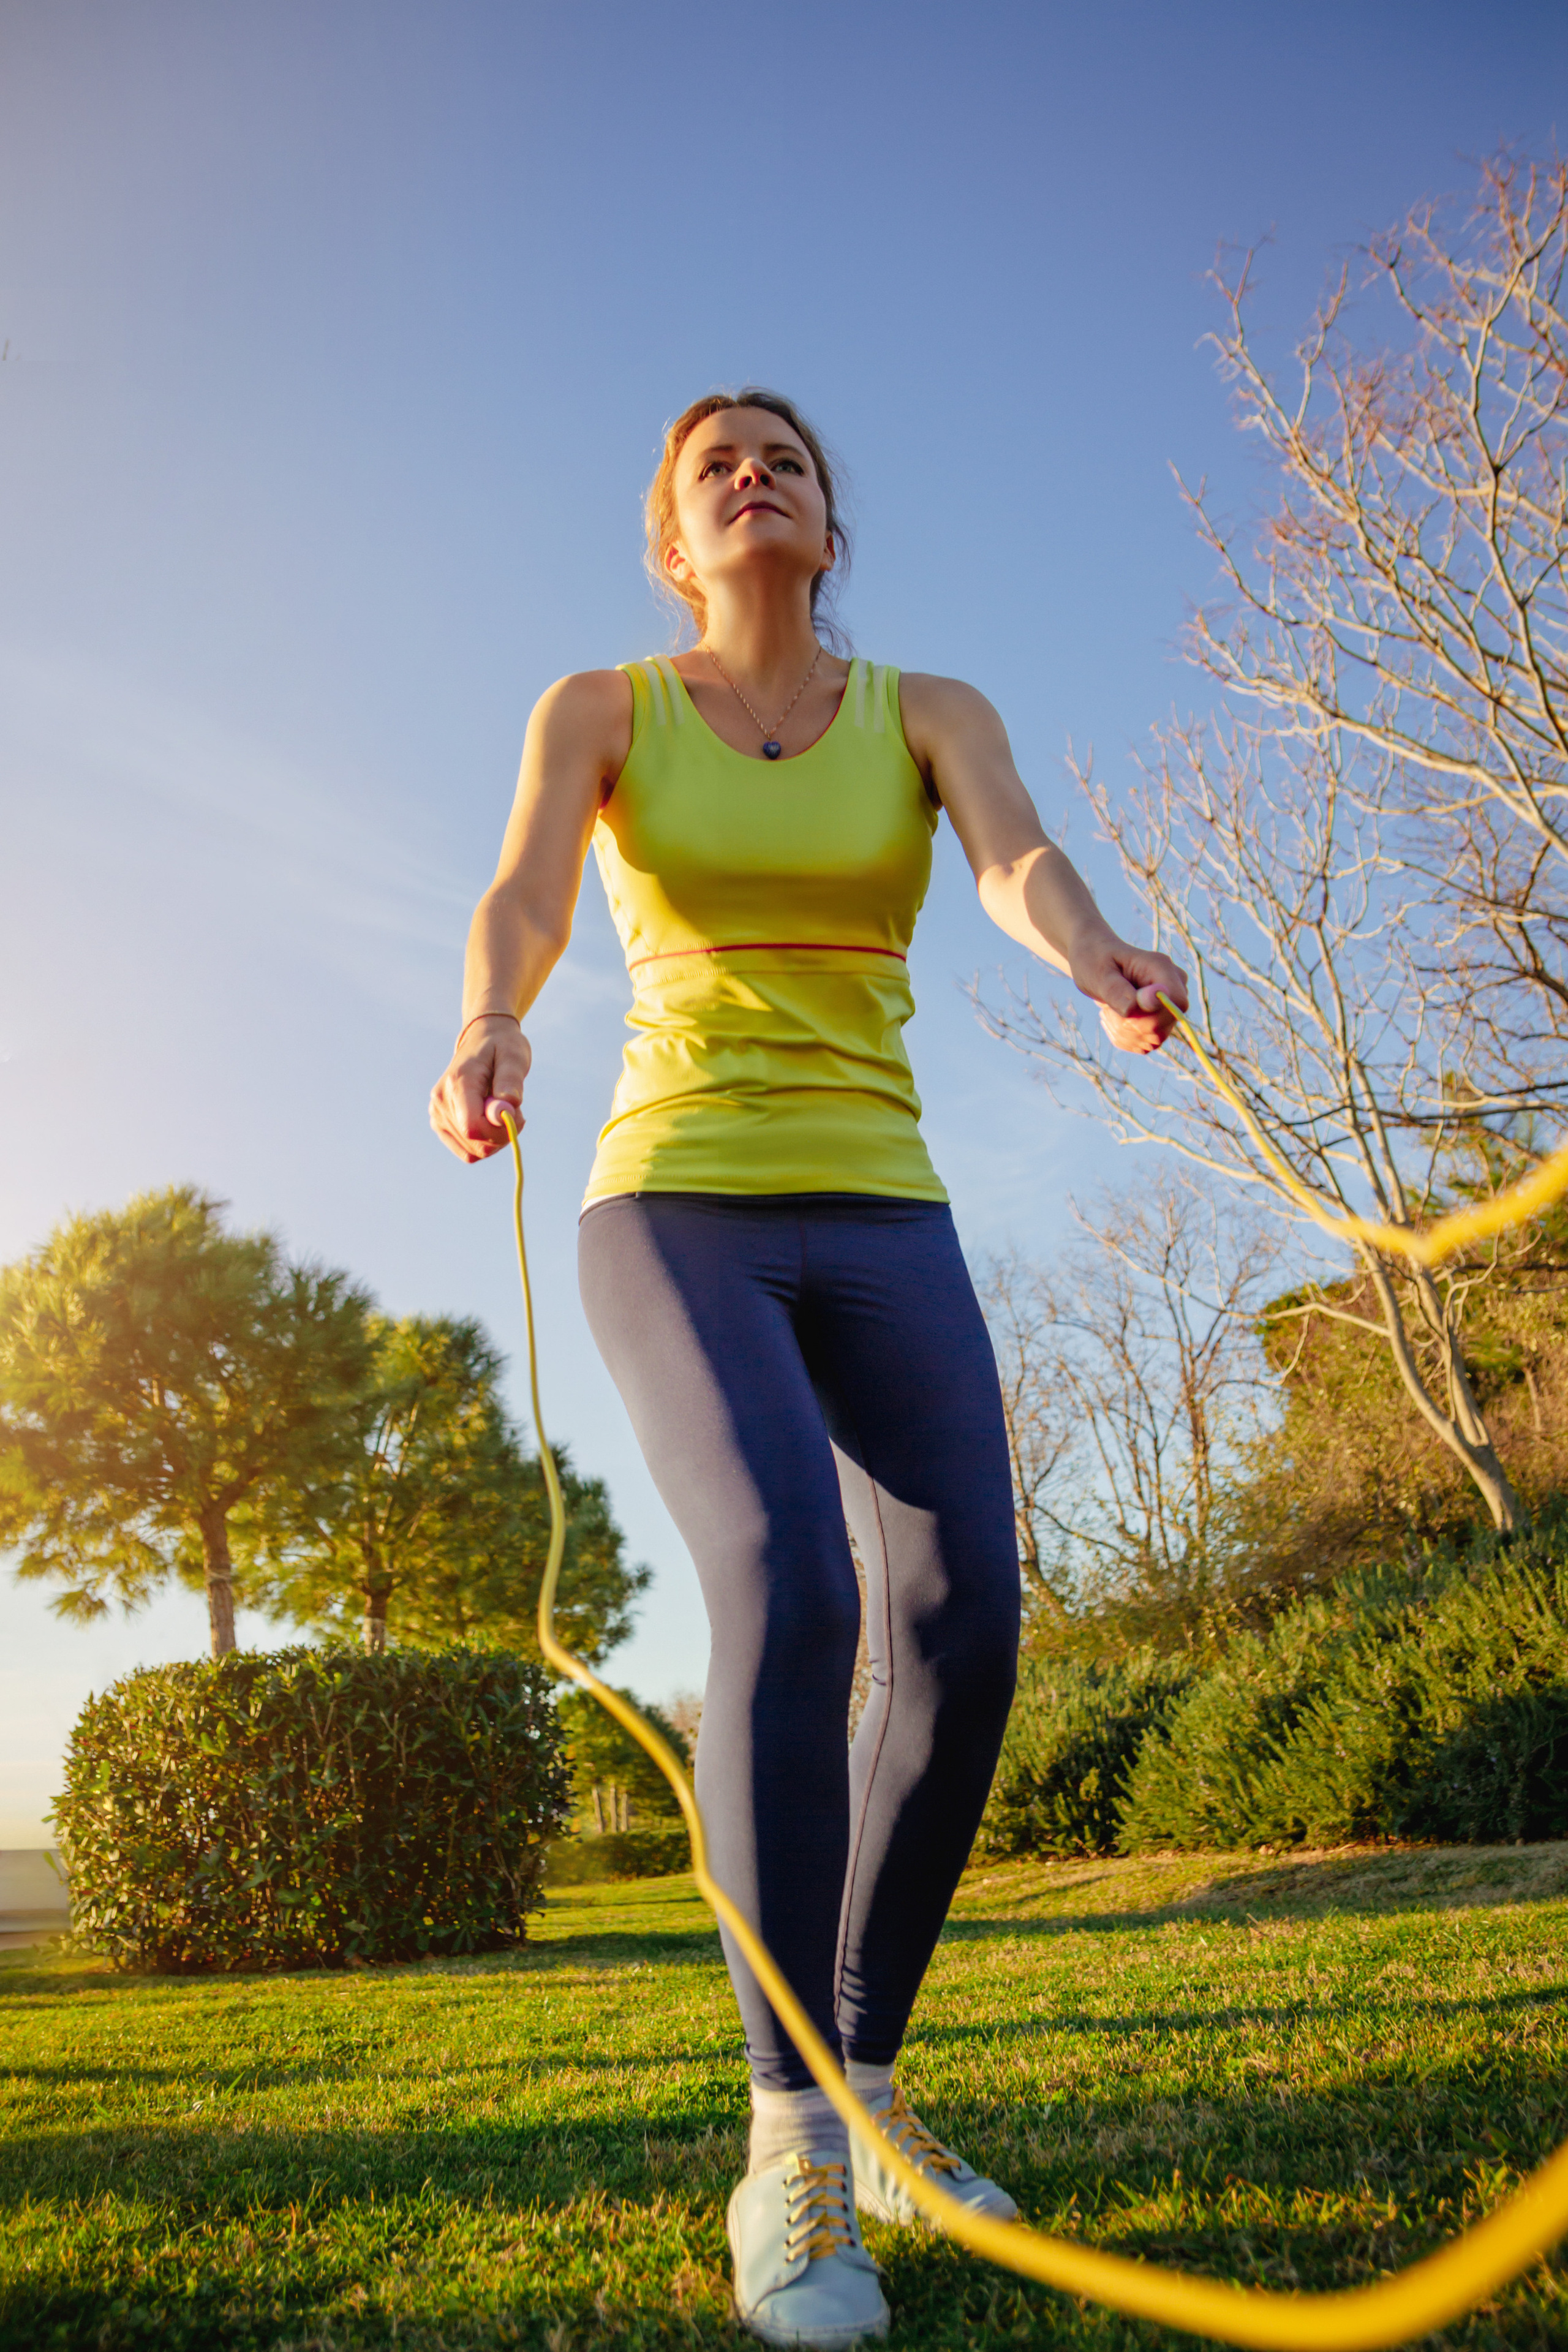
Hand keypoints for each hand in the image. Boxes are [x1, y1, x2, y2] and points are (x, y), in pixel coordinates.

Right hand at [429, 1018, 531, 1161]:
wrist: (481, 1040)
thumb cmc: (501, 1047)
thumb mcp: (513, 1056)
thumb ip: (510, 1081)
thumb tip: (506, 1109)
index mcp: (457, 1083)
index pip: (473, 1127)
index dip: (500, 1131)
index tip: (517, 1114)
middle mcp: (441, 1102)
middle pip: (475, 1143)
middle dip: (502, 1135)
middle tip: (514, 1111)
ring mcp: (437, 1115)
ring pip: (472, 1152)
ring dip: (495, 1139)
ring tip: (501, 1110)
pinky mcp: (440, 1125)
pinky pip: (467, 1151)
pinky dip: (485, 1142)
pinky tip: (490, 1121)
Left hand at [1069, 938, 1188, 1055]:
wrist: (1094, 960)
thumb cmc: (1094, 961)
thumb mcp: (1099, 975)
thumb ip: (1119, 991)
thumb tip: (1144, 1004)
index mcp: (1161, 967)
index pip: (1177, 1002)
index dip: (1153, 1015)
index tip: (1126, 1010)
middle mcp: (1172, 986)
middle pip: (1164, 1025)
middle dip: (1131, 1025)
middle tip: (1107, 1008)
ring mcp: (1168, 1005)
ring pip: (1155, 1038)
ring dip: (1125, 1033)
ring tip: (1109, 1011)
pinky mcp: (1160, 1021)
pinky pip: (1147, 1044)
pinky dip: (1126, 1038)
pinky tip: (1115, 1018)